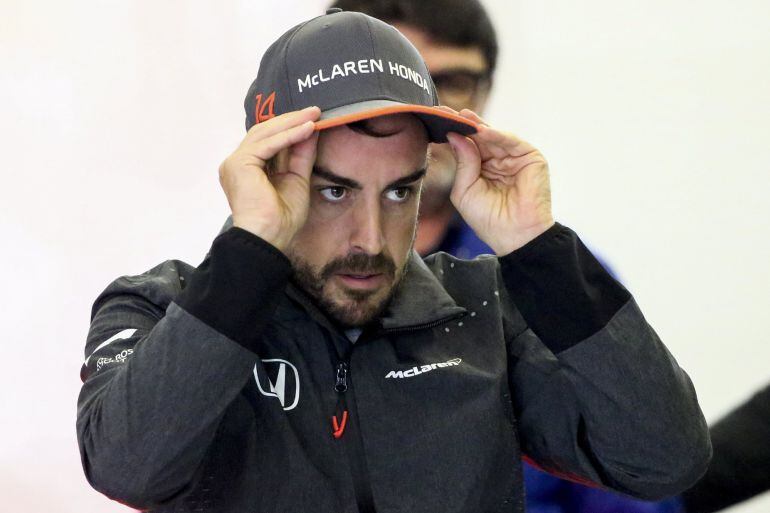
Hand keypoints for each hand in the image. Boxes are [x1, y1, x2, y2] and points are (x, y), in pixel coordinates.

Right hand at [218, 107, 320, 251]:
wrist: (268, 239)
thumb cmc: (281, 220)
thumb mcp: (297, 180)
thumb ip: (301, 155)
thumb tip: (312, 130)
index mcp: (248, 169)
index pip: (268, 140)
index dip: (290, 128)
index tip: (312, 119)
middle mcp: (237, 163)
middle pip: (264, 132)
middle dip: (291, 120)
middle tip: (315, 111)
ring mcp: (235, 162)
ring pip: (265, 133)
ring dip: (291, 122)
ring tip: (314, 115)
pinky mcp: (239, 164)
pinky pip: (267, 144)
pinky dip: (289, 135)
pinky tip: (307, 128)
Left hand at [445, 108, 554, 254]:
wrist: (514, 236)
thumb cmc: (488, 219)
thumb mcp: (465, 190)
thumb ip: (462, 162)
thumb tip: (455, 135)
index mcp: (481, 169)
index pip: (466, 146)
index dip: (453, 133)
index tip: (435, 119)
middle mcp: (497, 160)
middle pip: (478, 137)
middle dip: (462, 124)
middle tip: (445, 111)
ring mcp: (514, 158)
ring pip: (493, 136)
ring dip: (477, 126)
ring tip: (461, 117)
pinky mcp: (530, 158)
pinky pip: (511, 141)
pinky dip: (497, 135)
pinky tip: (482, 131)